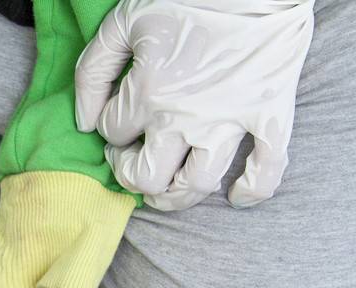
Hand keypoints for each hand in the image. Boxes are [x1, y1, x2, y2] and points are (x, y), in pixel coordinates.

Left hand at [74, 0, 314, 211]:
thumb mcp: (124, 22)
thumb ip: (92, 71)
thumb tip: (84, 121)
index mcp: (149, 92)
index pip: (113, 132)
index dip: (109, 128)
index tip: (116, 118)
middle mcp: (186, 117)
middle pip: (149, 177)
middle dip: (131, 176)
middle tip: (131, 162)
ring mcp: (231, 119)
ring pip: (197, 183)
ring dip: (177, 197)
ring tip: (166, 192)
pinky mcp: (271, 113)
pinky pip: (268, 167)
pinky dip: (255, 190)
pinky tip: (238, 197)